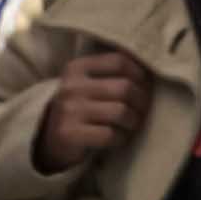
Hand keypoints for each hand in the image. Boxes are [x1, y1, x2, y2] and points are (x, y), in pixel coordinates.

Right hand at [31, 47, 153, 173]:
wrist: (49, 137)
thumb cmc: (80, 107)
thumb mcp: (88, 82)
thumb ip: (112, 72)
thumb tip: (150, 68)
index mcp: (77, 68)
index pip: (119, 61)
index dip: (139, 73)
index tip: (144, 85)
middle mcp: (72, 86)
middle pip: (124, 88)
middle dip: (141, 101)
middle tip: (143, 110)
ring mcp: (69, 110)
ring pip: (121, 112)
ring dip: (133, 121)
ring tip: (132, 124)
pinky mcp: (70, 134)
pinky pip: (110, 135)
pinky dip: (121, 138)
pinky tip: (119, 137)